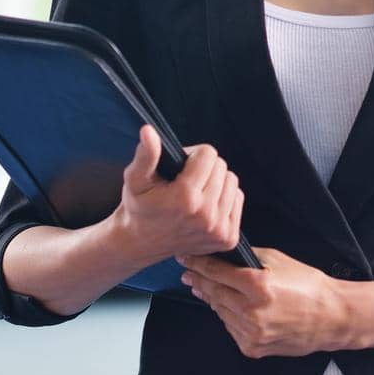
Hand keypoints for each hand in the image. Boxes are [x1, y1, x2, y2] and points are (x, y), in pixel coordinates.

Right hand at [113, 125, 242, 265]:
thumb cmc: (138, 207)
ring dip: (216, 182)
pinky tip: (205, 205)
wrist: (141, 243)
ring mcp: (218, 229)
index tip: (181, 168)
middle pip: (221, 167)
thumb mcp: (135, 180)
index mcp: (185, 198)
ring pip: (231, 182)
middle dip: (205, 168)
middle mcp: (205, 216)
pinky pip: (238, 199)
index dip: (193, 155)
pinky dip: (225, 198)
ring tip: (196, 192)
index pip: (208, 154)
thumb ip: (146, 155)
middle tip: (186, 181)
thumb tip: (149, 131)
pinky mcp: (227, 238)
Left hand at [179, 248, 352, 357]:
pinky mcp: (252, 347)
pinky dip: (229, 317)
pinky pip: (231, 328)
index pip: (217, 272)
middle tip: (188, 274)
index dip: (198, 263)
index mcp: (258, 286)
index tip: (185, 258)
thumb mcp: (280, 261)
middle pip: (213, 293)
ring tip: (206, 289)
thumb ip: (249, 259)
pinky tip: (232, 308)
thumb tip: (223, 257)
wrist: (330, 317)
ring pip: (219, 312)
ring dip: (213, 299)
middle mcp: (252, 312)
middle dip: (199, 281)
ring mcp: (251, 333)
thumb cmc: (308, 286)